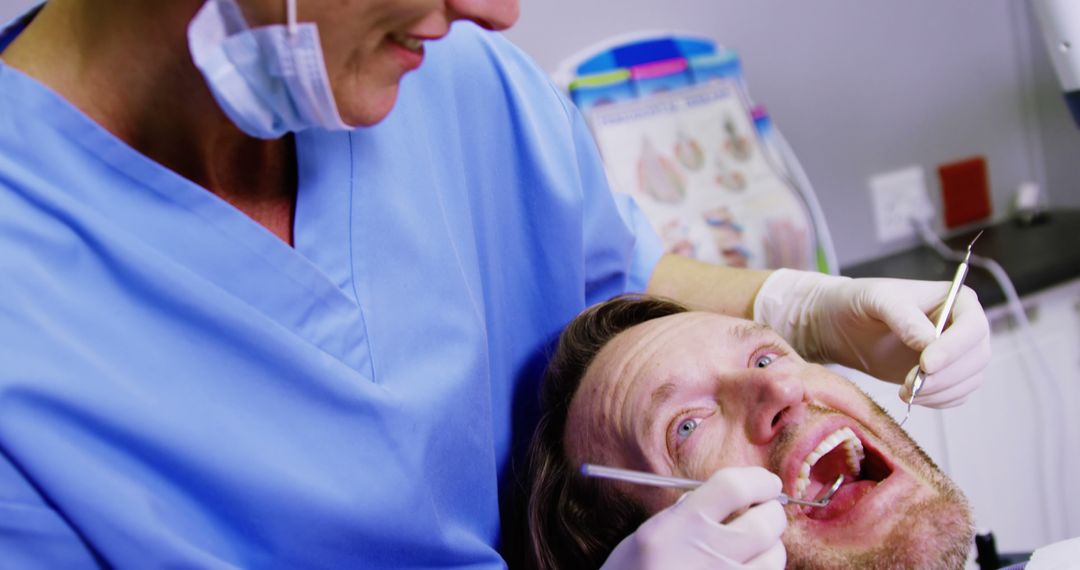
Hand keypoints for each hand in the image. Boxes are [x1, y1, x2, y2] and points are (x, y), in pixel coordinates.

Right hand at [600, 467, 785, 568]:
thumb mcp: (649, 534)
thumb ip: (686, 512)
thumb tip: (728, 496)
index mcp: (680, 527)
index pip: (734, 488)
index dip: (758, 480)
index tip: (766, 482)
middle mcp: (707, 553)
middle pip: (765, 521)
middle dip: (771, 511)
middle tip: (765, 510)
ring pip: (775, 556)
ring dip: (770, 545)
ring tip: (754, 545)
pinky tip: (744, 567)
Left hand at [753, 269, 990, 407]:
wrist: (842, 324)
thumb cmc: (861, 302)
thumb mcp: (878, 300)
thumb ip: (904, 318)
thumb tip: (929, 343)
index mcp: (958, 300)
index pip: (973, 328)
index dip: (954, 349)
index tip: (926, 364)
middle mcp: (964, 327)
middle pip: (977, 358)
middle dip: (945, 376)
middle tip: (909, 383)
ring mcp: (957, 354)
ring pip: (969, 381)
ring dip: (940, 392)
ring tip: (904, 391)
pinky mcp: (944, 377)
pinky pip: (955, 396)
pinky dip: (937, 401)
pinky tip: (910, 395)